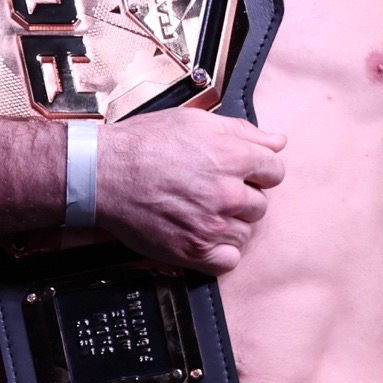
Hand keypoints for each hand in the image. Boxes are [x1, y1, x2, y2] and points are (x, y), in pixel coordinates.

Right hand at [95, 109, 285, 273]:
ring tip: (200, 210)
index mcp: (233, 157)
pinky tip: (202, 234)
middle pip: (261, 204)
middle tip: (212, 190)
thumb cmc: (145, 143)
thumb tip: (277, 141)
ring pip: (245, 232)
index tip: (243, 173)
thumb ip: (244, 131)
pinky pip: (229, 260)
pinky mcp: (194, 250)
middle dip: (242, 197)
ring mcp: (212, 224)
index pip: (276, 171)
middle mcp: (228, 193)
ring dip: (229, 223)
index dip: (259, 170)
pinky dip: (220, 251)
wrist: (104, 173)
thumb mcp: (196, 121)